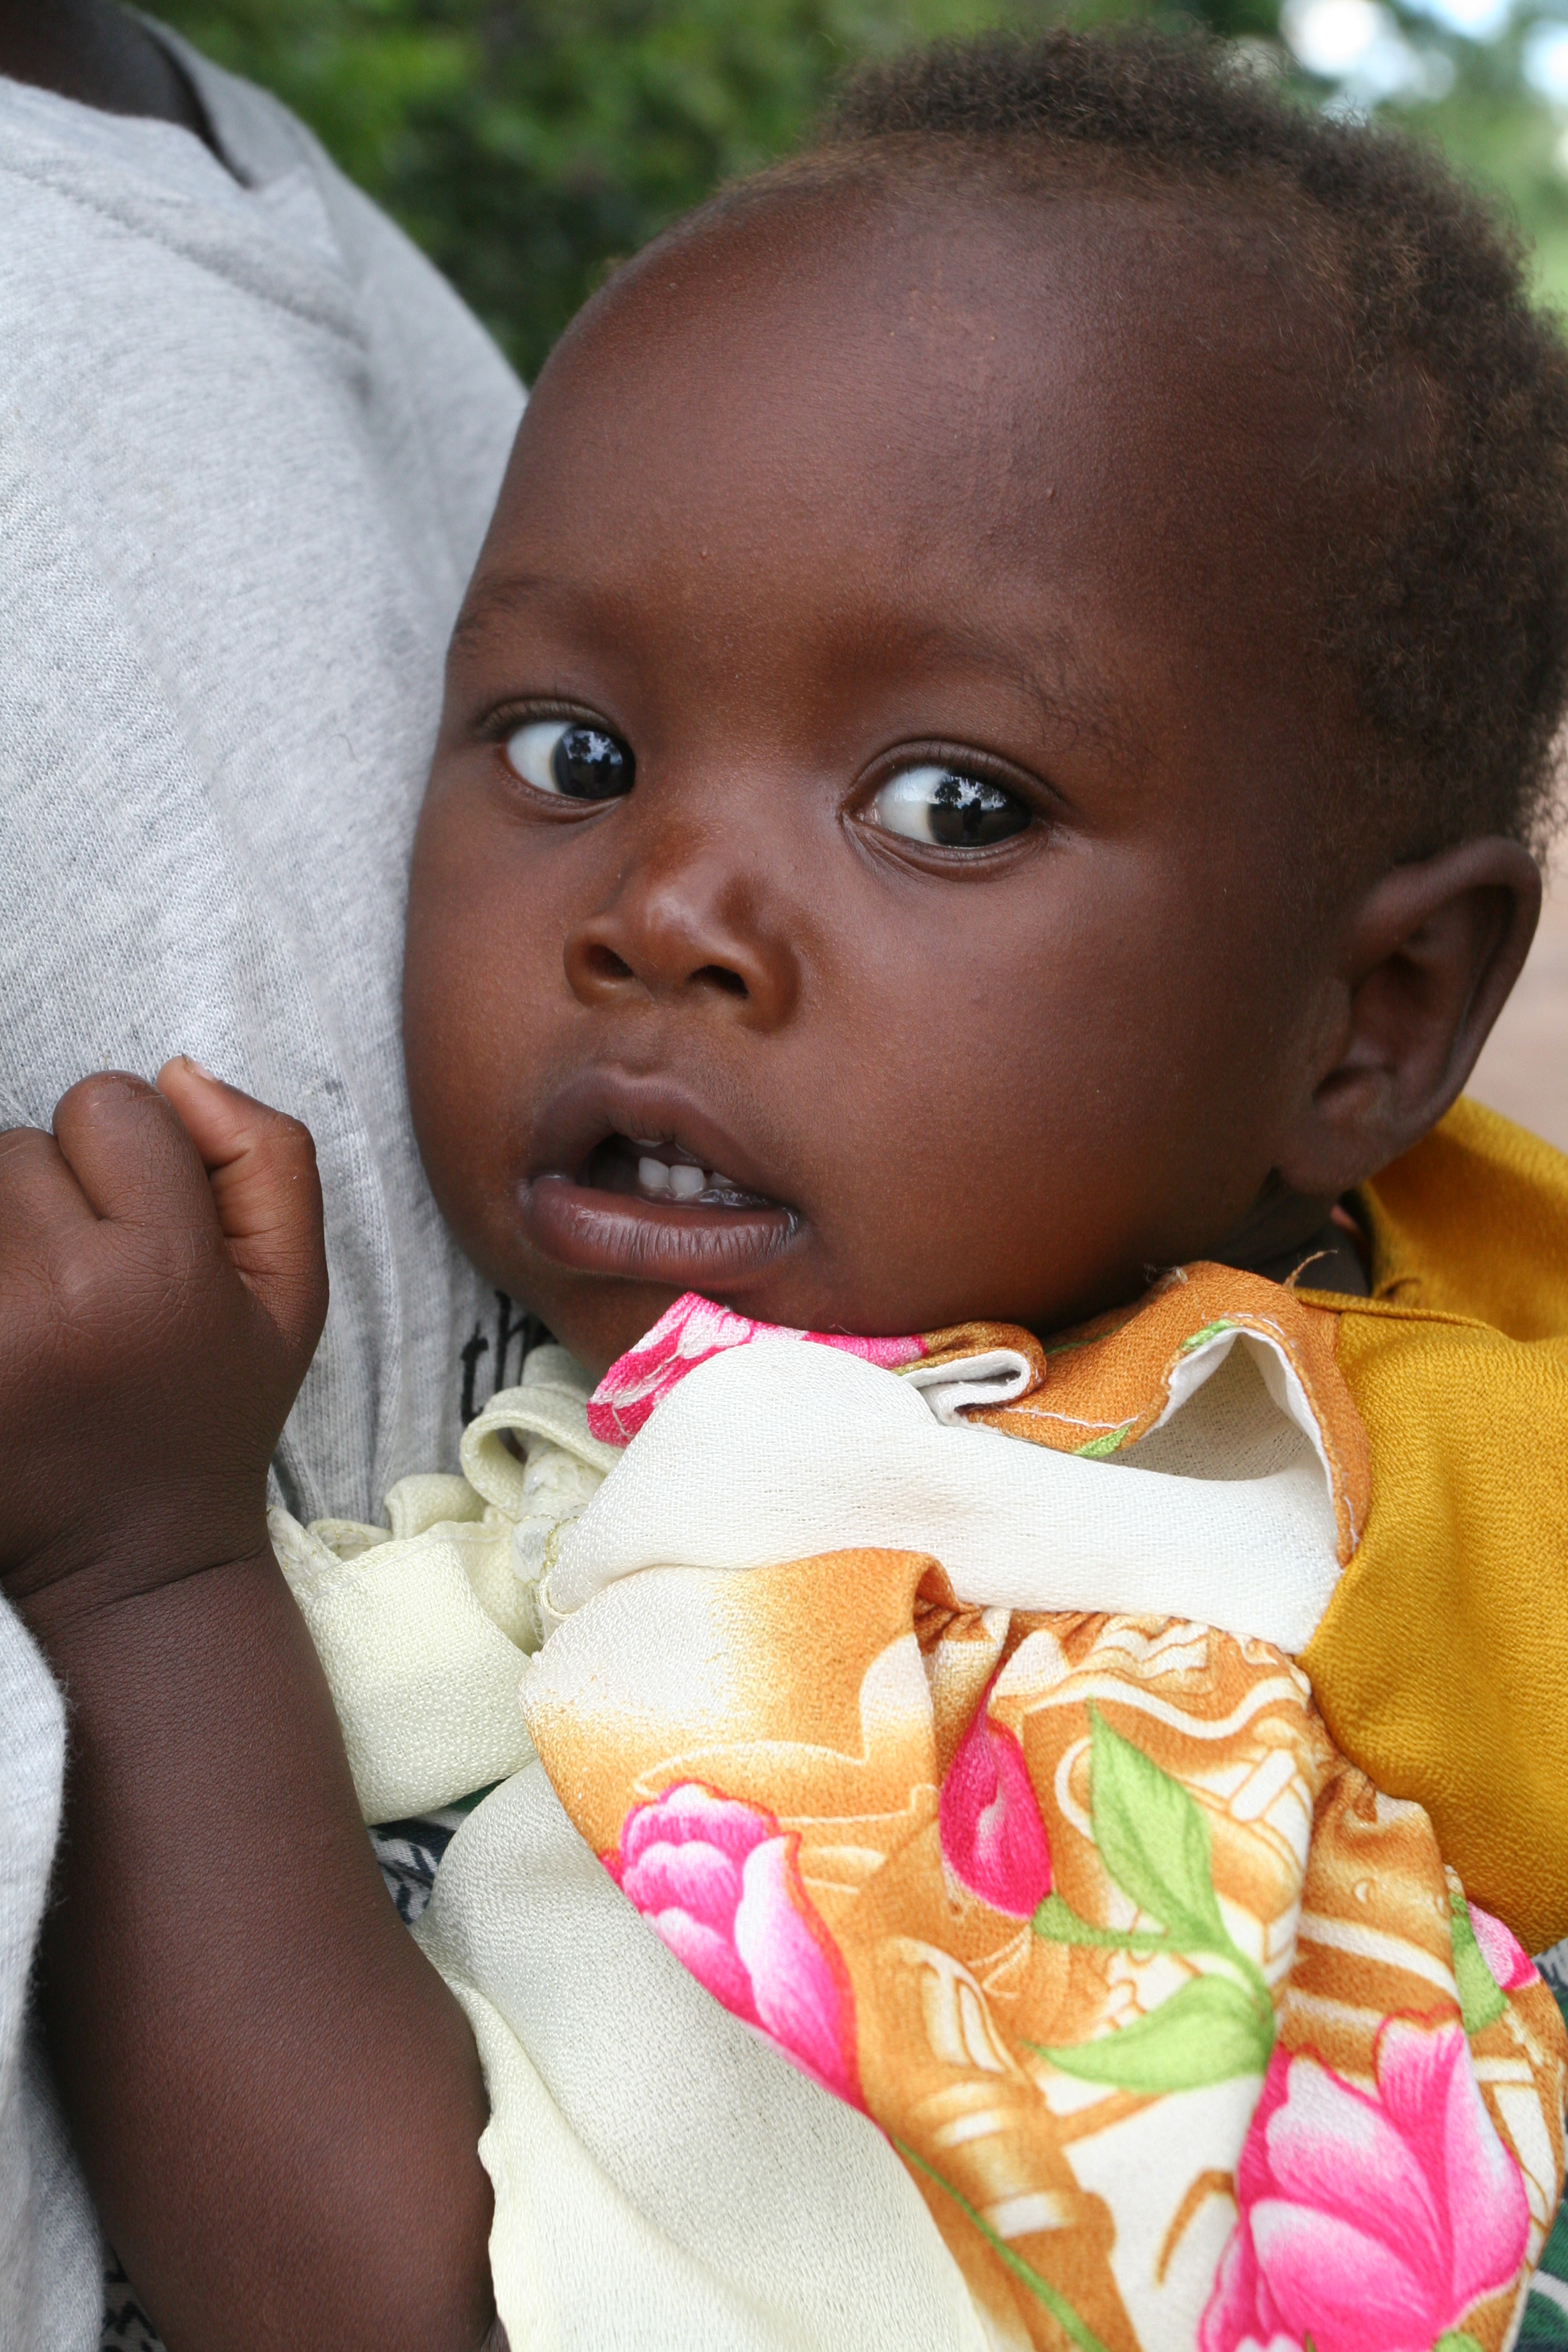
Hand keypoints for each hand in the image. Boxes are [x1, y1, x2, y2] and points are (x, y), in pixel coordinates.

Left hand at [0, 1060, 326, 1635]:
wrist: (129, 1563)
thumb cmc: (211, 1409)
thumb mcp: (295, 1292)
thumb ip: (268, 1159)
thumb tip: (178, 1071)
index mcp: (162, 1272)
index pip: (110, 1102)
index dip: (133, 1163)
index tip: (149, 1243)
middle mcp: (56, 1301)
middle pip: (18, 1148)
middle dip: (51, 1202)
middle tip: (88, 1295)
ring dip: (1, 1240)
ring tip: (40, 1318)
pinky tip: (15, 1340)